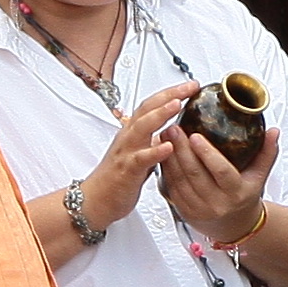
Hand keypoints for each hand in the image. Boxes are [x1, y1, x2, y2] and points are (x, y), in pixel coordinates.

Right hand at [78, 84, 191, 226]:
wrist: (96, 200)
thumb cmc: (118, 178)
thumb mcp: (141, 154)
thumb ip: (154, 140)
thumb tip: (174, 131)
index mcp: (134, 132)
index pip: (152, 105)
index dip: (171, 93)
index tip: (191, 86)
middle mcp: (129, 136)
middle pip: (147, 108)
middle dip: (169, 95)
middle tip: (189, 86)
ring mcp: (127, 151)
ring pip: (141, 127)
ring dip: (159, 114)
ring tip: (177, 104)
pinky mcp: (127, 170)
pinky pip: (141, 159)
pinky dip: (154, 151)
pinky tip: (169, 146)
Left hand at [163, 123, 278, 243]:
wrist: (234, 226)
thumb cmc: (245, 195)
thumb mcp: (259, 176)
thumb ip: (267, 152)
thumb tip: (274, 131)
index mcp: (236, 193)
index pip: (221, 172)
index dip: (207, 153)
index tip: (195, 135)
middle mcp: (216, 204)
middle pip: (195, 174)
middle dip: (181, 149)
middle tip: (174, 128)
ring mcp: (198, 209)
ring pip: (179, 180)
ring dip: (170, 157)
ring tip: (165, 135)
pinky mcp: (184, 211)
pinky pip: (171, 187)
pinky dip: (166, 169)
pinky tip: (163, 153)